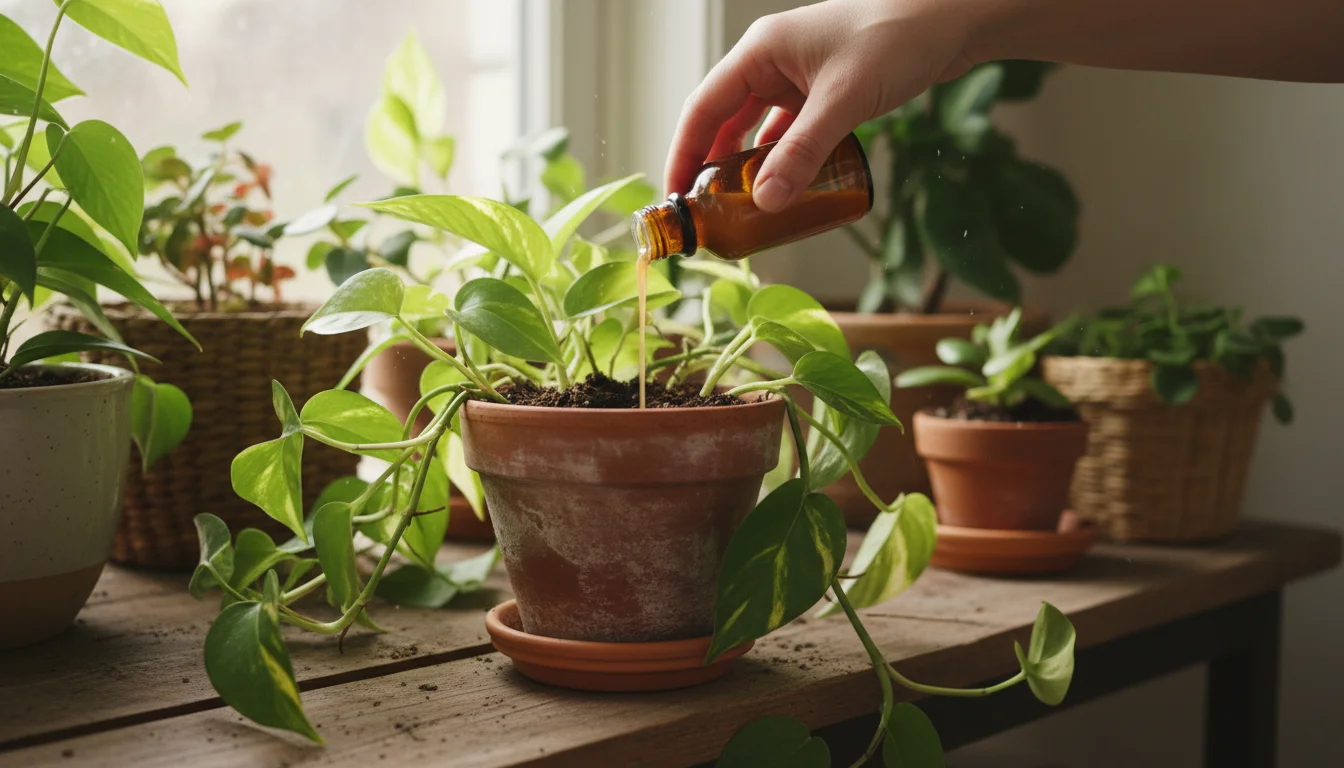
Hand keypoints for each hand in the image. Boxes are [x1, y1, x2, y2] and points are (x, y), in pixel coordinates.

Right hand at [665, 0, 977, 211]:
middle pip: (726, 120)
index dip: (684, 154)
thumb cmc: (896, 39)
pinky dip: (785, 158)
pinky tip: (788, 185)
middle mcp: (772, 62)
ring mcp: (798, 75)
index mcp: (760, 52)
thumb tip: (766, 201)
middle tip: (708, 211)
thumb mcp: (843, 101)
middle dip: (715, 166)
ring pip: (759, 128)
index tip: (676, 195)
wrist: (952, 19)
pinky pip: (791, 131)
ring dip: (751, 166)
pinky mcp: (824, 89)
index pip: (703, 108)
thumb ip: (802, 152)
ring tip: (743, 207)